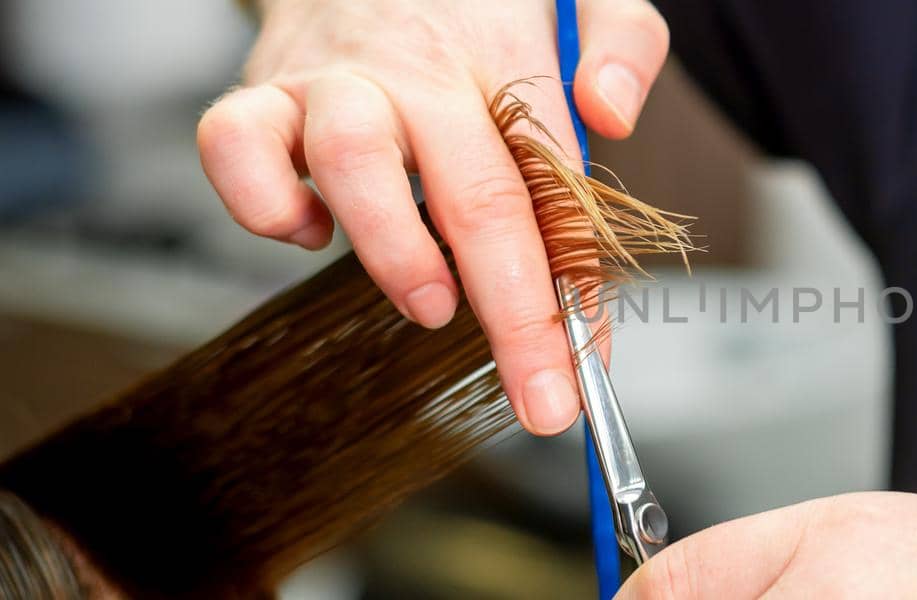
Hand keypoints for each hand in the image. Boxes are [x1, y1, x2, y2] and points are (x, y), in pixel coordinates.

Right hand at [196, 0, 668, 434]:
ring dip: (394, 251)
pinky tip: (309, 229)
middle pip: (473, 193)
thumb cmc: (479, 6)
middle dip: (509, 312)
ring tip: (430, 302)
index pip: (556, 184)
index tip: (587, 368)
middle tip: (536, 387)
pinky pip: (234, 145)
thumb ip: (623, 44)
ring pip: (350, 161)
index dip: (573, 288)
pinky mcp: (261, 91)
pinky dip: (262, 205)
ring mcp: (333, 81)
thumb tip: (609, 116)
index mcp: (505, 60)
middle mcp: (417, 71)